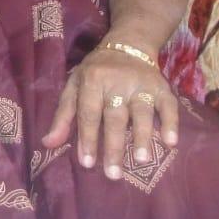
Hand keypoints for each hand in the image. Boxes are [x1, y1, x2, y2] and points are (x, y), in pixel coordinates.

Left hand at [42, 48, 177, 179]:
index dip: (88, 138)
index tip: (88, 164)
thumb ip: (64, 115)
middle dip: (114, 145)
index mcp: (93, 79)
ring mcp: (141, 84)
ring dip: (142, 135)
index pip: (89, 112)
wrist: (129, 44)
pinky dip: (171, 122)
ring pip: (142, 111)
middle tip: (113, 174)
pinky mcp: (161, 87)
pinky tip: (170, 142)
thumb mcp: (74, 85)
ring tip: (141, 160)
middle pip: (115, 116)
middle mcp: (117, 81)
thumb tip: (48, 143)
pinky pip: (168, 105)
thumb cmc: (96, 71)